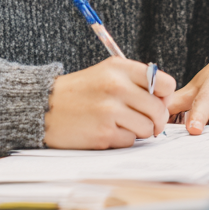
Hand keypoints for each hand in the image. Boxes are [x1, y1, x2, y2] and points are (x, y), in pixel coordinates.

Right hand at [44, 57, 176, 149]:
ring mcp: (110, 111)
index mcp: (119, 68)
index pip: (164, 83)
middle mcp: (116, 86)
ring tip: (120, 124)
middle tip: (145, 121)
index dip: (164, 96)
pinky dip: (122, 139)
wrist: (44, 107)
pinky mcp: (104, 133)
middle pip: (158, 109)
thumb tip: (164, 99)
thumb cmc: (79, 92)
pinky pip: (130, 141)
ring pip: (147, 128)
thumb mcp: (106, 73)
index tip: (156, 101)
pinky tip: (107, 131)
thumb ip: (135, 81)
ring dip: (138, 131)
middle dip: (155, 120)